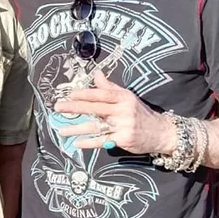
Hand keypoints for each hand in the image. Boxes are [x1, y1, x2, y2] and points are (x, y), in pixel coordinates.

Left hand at [52, 69, 175, 154]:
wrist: (161, 132)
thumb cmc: (140, 113)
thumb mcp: (127, 97)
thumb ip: (110, 87)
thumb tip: (96, 74)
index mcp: (123, 98)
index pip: (101, 94)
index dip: (85, 93)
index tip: (69, 94)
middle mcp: (123, 111)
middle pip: (95, 108)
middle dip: (75, 107)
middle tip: (58, 107)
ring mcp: (123, 126)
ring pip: (96, 126)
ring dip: (76, 129)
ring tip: (61, 130)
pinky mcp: (123, 140)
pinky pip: (102, 141)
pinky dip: (88, 142)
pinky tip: (76, 143)